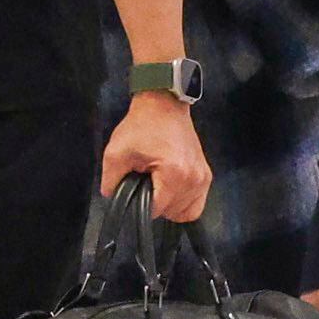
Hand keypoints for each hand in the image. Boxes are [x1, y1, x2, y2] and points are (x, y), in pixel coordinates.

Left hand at [100, 94, 211, 221]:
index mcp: (174, 175)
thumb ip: (111, 181)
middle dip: (154, 203)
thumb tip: (111, 199)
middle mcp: (194, 180)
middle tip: (144, 182)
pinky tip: (169, 192)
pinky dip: (183, 204)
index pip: (156, 211)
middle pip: (171, 213)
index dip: (140, 204)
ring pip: (185, 213)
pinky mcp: (207, 176)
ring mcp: (204, 179)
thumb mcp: (115, 153)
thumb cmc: (141, 126)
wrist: (163, 105)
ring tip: (156, 185)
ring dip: (168, 205)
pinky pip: (196, 205)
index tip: (134, 189)